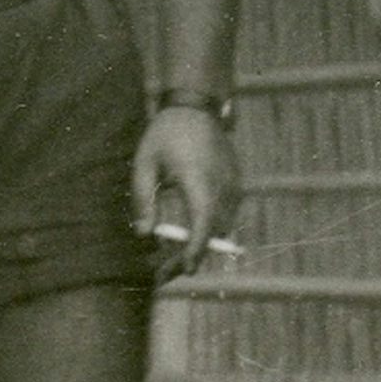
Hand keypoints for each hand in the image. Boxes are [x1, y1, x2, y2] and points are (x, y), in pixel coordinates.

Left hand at [132, 106, 240, 275]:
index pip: (203, 224)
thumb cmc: (165, 134)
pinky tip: (187, 233)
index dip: (196, 251)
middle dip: (191, 257)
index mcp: (199, 179)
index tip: (185, 271)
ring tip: (171, 258)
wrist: (196, 106)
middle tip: (163, 275)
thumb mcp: (144, 164)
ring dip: (200, 244)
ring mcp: (234, 184)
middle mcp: (223, 184)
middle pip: (213, 233)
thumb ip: (143, 201)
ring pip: (221, 227)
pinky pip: (226, 215)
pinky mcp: (237, 183)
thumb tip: (145, 237)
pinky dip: (208, 228)